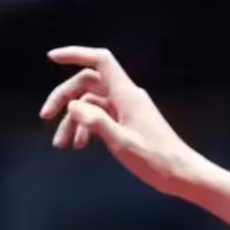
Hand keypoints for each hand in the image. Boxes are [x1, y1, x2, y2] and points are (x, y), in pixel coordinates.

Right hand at [39, 47, 205, 195]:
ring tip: (61, 144)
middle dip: (64, 97)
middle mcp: (127, 97)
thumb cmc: (157, 161)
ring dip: (73, 120)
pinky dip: (88, 127)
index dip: (76, 54)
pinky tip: (79, 145)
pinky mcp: (130, 122)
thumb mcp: (122, 143)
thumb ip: (96, 122)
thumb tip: (73, 107)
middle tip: (45, 116)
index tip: (52, 58)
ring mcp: (129, 109)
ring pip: (92, 104)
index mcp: (127, 95)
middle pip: (88, 83)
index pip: (100, 61)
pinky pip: (102, 116)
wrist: (184, 175)